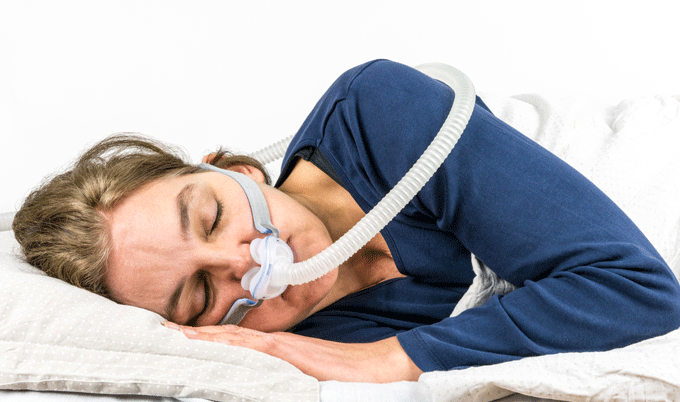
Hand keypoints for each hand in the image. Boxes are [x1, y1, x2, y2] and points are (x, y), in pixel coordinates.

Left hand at [163, 322, 421, 382]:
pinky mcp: (287, 352)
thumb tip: (254, 379)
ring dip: (200, 336)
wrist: (374, 369)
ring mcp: (279, 347)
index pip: (232, 342)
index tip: (177, 336)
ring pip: (231, 339)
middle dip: (192, 335)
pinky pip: (250, 346)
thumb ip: (281, 372)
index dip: (204, 338)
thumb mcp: (305, 375)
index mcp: (275, 351)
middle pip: (225, 338)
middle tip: (160, 330)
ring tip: (171, 333)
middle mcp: (272, 345)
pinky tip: (205, 340)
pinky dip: (224, 341)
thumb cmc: (345, 374)